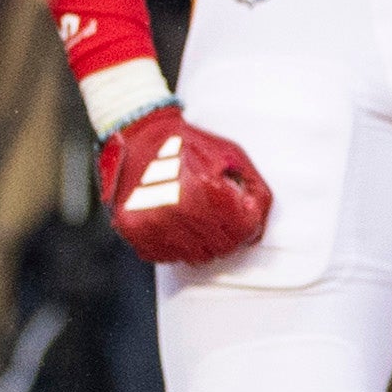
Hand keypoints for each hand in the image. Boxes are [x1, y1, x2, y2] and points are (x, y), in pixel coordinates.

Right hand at [97, 92, 274, 265]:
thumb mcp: (231, 154)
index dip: (250, 222)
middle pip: (222, 247)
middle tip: (223, 214)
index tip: (245, 211)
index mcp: (202, 189)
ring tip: (199, 216)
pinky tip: (178, 223)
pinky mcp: (133, 231)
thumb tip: (259, 222)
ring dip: (205, 242)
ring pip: (196, 257)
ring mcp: (151, 223)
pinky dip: (178, 246)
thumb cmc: (187, 142)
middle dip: (230, 233)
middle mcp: (174, 210)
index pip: (243, 230)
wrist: (138, 135)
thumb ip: (254, 188)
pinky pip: (168, 256)